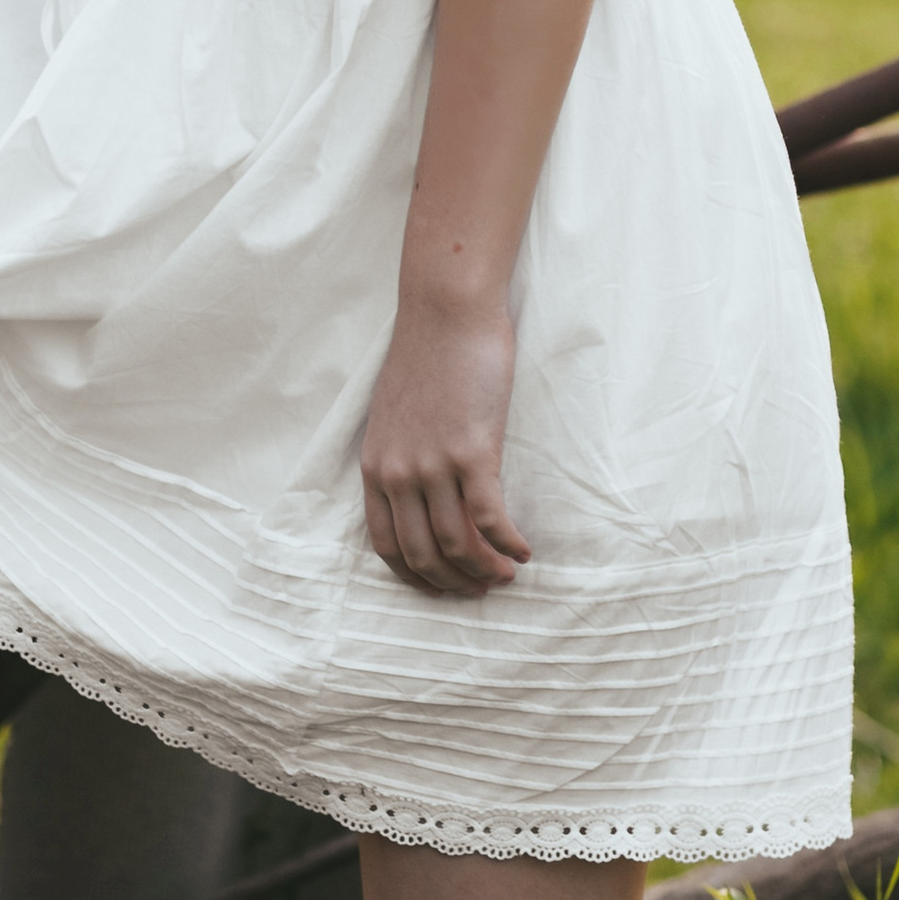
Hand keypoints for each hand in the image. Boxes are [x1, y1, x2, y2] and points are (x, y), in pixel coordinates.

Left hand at [359, 289, 531, 594]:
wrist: (446, 311)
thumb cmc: (426, 355)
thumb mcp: (396, 415)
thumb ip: (402, 457)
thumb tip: (425, 495)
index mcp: (375, 466)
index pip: (386, 545)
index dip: (416, 576)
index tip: (443, 586)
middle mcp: (398, 473)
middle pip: (422, 555)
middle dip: (454, 582)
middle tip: (482, 588)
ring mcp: (433, 465)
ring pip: (458, 545)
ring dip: (486, 569)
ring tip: (507, 573)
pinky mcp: (471, 452)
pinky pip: (491, 519)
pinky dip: (508, 543)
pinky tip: (524, 549)